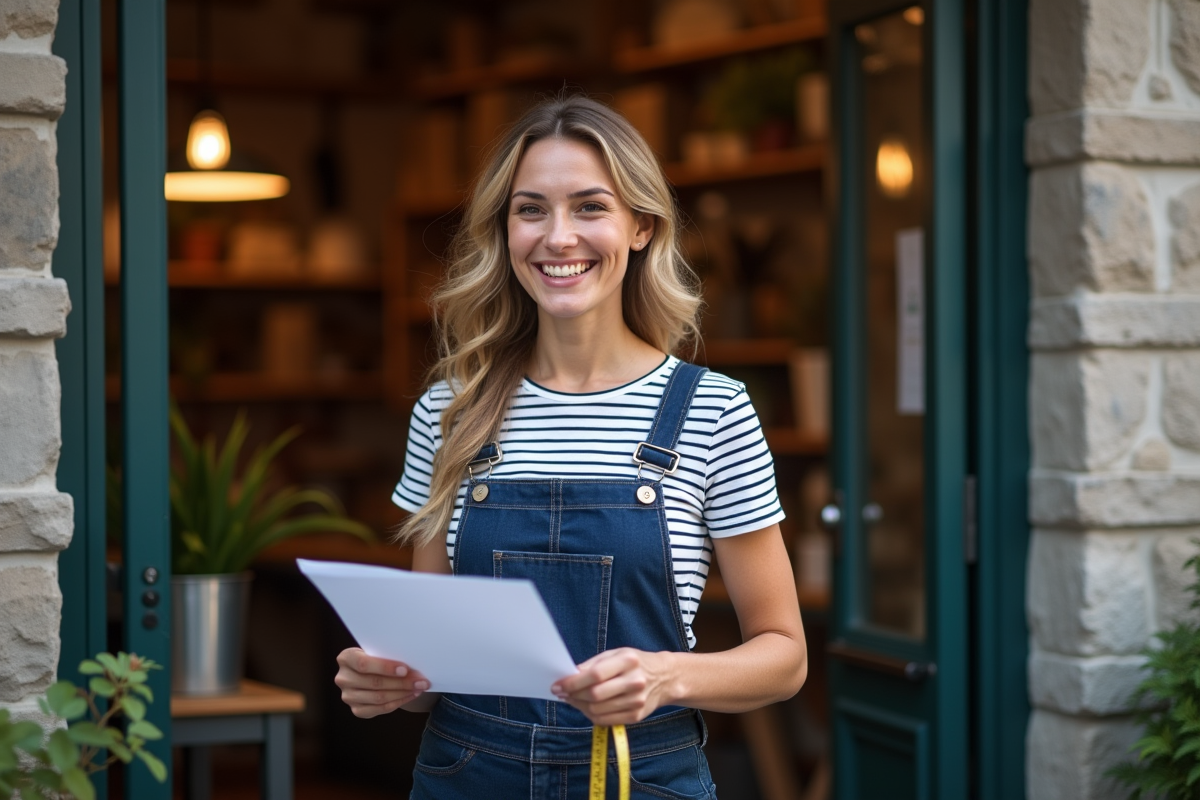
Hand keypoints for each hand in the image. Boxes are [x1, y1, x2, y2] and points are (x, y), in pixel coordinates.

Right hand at [334, 647, 430, 717]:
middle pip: (374, 683)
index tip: (405, 669)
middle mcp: (343, 678)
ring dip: (403, 693)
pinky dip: (399, 702)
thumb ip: (387, 655)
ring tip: (419, 688)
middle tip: (421, 681)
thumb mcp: (376, 650)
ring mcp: (348, 696)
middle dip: (402, 682)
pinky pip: (381, 708)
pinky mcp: (357, 710)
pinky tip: (411, 695)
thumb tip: (413, 662)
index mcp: (346, 658)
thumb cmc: (375, 657)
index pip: (364, 664)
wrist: (368, 671)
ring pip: (379, 697)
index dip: (385, 667)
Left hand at [551, 648, 676, 725]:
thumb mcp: (616, 654)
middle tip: (562, 693)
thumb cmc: (635, 663)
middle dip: (573, 696)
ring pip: (598, 710)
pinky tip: (586, 707)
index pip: (595, 675)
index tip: (557, 685)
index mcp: (628, 661)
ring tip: (573, 699)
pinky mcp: (636, 716)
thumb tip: (570, 676)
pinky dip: (590, 715)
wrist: (665, 678)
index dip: (573, 682)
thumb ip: (593, 664)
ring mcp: (636, 701)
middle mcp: (634, 682)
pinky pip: (605, 720)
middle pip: (595, 695)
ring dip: (579, 706)